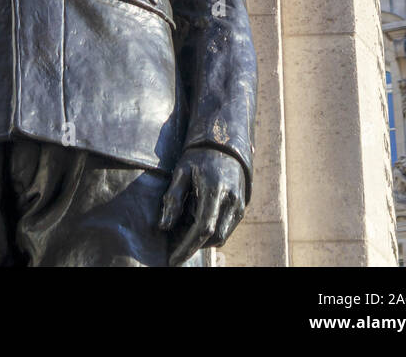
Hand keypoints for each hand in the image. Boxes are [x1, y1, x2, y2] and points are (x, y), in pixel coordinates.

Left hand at [159, 147, 245, 266]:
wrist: (222, 145)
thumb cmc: (198, 158)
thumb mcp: (181, 172)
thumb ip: (173, 199)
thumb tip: (164, 227)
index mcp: (214, 189)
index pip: (202, 228)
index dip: (187, 247)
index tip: (173, 259)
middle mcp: (230, 199)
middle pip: (214, 237)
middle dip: (194, 245)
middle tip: (176, 242)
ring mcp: (238, 204)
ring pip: (222, 236)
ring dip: (204, 239)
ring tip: (187, 225)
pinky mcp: (241, 207)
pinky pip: (227, 229)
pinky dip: (213, 232)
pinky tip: (199, 220)